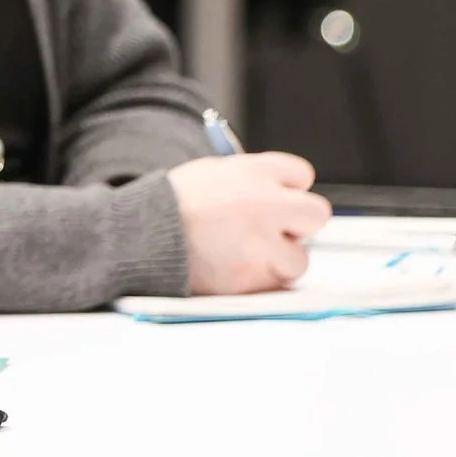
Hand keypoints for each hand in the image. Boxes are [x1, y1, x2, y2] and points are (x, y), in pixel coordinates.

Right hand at [168, 151, 331, 293]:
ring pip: (299, 258)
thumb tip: (276, 190)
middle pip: (315, 213)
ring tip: (243, 255)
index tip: (275, 200)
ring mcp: (262, 242)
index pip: (301, 174)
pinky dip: (258, 281)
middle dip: (297, 224)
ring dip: (277, 260)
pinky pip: (275, 284)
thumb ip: (248, 179)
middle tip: (273, 231)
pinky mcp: (253, 276)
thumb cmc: (169, 205)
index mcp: (253, 172)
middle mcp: (265, 204)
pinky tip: (232, 269)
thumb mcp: (209, 173)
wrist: (140, 236)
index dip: (287, 189)